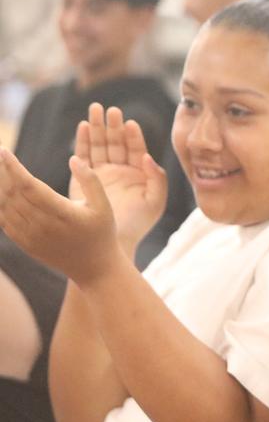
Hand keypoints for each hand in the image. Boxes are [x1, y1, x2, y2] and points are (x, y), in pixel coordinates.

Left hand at [0, 147, 124, 285]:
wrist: (96, 270)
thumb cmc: (102, 234)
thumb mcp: (105, 207)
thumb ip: (91, 180)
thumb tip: (73, 159)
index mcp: (63, 214)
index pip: (29, 186)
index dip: (13, 167)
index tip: (4, 151)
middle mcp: (44, 226)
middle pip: (13, 193)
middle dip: (3, 172)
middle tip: (0, 156)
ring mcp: (32, 237)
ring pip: (5, 206)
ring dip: (0, 187)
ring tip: (0, 171)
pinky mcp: (26, 245)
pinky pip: (4, 221)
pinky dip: (0, 205)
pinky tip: (2, 193)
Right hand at [69, 103, 166, 252]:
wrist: (114, 240)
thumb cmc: (138, 223)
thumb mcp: (155, 201)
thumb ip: (158, 179)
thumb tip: (147, 156)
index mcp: (139, 174)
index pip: (136, 149)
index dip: (133, 136)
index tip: (131, 124)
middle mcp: (120, 170)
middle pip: (116, 142)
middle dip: (114, 126)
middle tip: (112, 110)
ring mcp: (101, 172)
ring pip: (99, 145)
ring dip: (98, 127)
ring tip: (96, 108)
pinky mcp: (84, 177)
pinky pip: (83, 155)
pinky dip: (83, 140)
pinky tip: (84, 126)